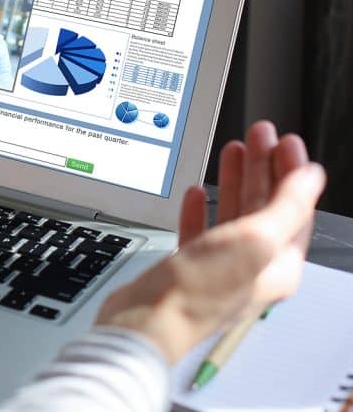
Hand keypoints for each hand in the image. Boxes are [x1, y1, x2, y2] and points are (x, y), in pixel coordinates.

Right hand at [95, 121, 324, 362]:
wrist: (146, 321)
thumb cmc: (199, 290)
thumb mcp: (254, 240)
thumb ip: (286, 206)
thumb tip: (311, 177)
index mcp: (278, 263)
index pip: (296, 208)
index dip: (293, 171)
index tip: (286, 141)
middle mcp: (253, 266)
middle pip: (266, 206)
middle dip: (264, 167)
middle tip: (259, 135)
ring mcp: (219, 266)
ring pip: (234, 213)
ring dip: (236, 180)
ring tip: (232, 150)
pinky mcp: (188, 267)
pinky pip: (201, 230)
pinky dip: (202, 208)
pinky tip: (198, 192)